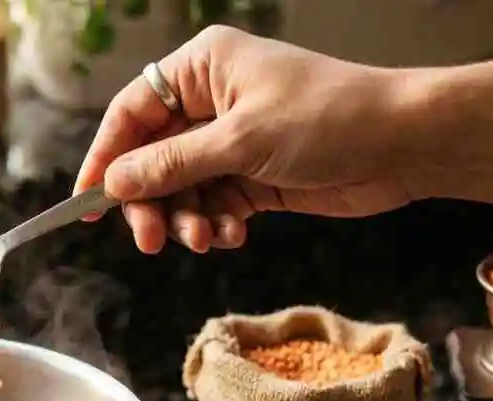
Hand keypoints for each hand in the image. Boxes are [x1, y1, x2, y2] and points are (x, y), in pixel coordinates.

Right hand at [74, 26, 419, 254]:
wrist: (405, 144)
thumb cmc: (330, 118)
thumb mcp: (241, 141)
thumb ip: (172, 164)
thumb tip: (114, 182)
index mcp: (203, 68)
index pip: (132, 112)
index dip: (105, 158)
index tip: (86, 202)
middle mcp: (211, 101)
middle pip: (151, 158)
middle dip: (150, 202)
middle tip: (151, 240)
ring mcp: (232, 140)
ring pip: (181, 189)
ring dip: (187, 219)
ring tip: (207, 239)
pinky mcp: (254, 176)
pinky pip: (213, 205)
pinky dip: (216, 224)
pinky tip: (233, 235)